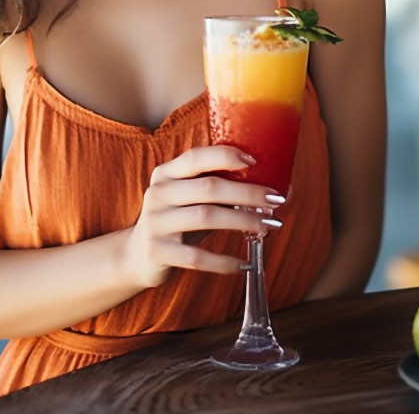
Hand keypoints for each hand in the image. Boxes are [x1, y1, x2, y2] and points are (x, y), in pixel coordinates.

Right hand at [122, 146, 284, 289]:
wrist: (138, 255)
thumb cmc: (178, 219)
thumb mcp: (189, 197)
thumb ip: (220, 187)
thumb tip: (280, 186)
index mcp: (166, 173)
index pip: (196, 157)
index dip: (225, 156)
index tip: (255, 162)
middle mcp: (158, 194)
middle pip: (209, 188)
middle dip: (247, 192)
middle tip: (275, 200)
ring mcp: (156, 223)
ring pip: (207, 217)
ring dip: (243, 221)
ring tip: (268, 226)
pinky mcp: (158, 252)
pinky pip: (197, 257)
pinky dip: (224, 261)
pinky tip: (243, 263)